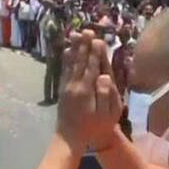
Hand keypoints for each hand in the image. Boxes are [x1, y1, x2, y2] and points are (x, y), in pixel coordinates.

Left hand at [57, 30, 121, 151]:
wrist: (70, 138)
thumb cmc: (93, 128)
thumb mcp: (106, 114)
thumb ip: (106, 94)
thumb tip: (105, 76)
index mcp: (86, 90)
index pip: (92, 67)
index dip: (95, 52)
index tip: (98, 39)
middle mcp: (75, 86)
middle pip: (80, 61)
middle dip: (84, 45)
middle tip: (86, 30)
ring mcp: (67, 87)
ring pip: (71, 64)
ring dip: (74, 48)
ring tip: (76, 35)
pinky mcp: (62, 90)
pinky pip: (64, 70)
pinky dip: (66, 59)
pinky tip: (68, 51)